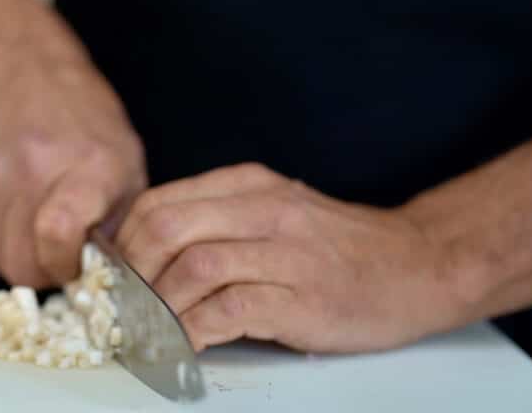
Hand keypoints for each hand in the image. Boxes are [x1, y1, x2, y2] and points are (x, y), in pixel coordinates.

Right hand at [0, 55, 145, 287]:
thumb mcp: (127, 166)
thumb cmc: (86, 123)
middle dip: (46, 270)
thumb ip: (120, 227)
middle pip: (24, 262)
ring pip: (0, 256)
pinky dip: (2, 236)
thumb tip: (107, 279)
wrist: (25, 74)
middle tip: (63, 250)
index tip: (78, 263)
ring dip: (23, 254)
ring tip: (42, 224)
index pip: (57, 235)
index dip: (66, 265)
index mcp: (87, 167)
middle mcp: (33, 169)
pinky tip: (20, 208)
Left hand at [117, 163, 464, 352]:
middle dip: (131, 273)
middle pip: (165, 228)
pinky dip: (194, 330)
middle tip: (121, 308)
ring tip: (146, 332)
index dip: (123, 243)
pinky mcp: (301, 297)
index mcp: (247, 186)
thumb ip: (219, 222)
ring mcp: (285, 251)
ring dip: (157, 306)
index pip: (158, 203)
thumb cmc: (340, 248)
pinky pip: (228, 310)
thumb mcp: (275, 212)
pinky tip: (185, 346)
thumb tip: (147, 254)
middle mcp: (263, 209)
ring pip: (192, 267)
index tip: (111, 277)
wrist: (420, 265)